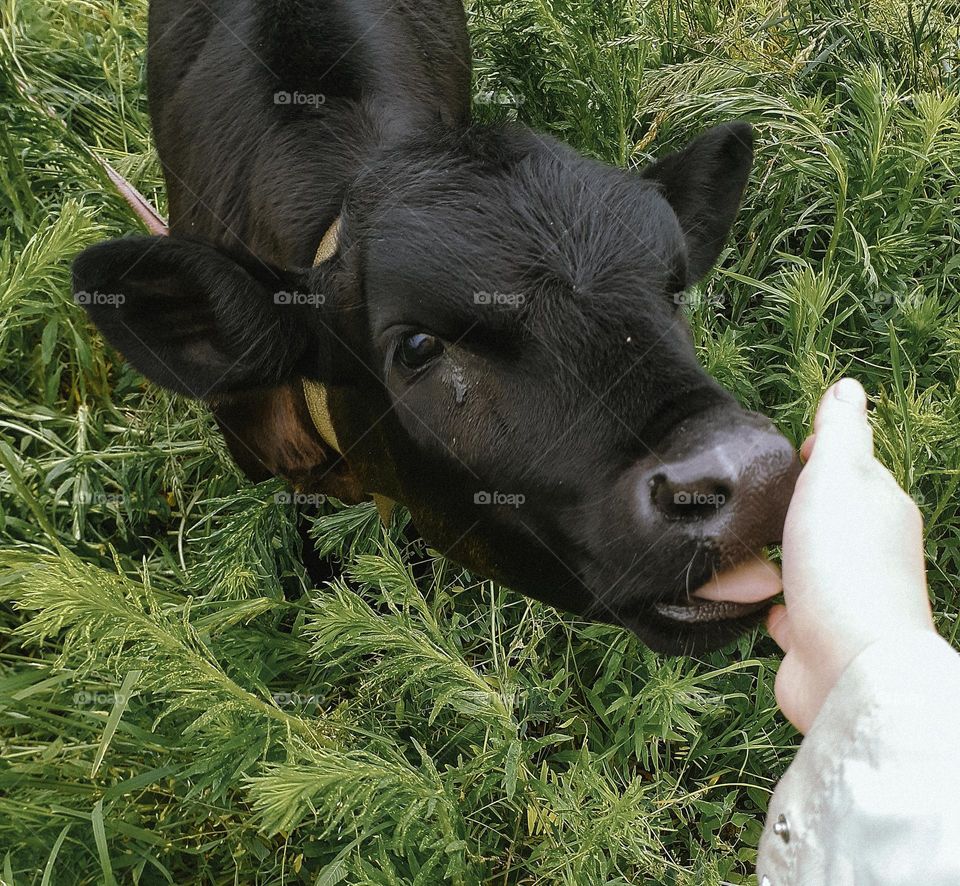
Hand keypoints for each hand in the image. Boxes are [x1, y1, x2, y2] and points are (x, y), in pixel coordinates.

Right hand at [767, 378, 932, 733]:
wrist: (846, 664)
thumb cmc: (843, 562)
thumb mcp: (838, 476)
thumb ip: (840, 432)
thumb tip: (847, 385)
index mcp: (879, 507)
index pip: (851, 468)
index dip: (819, 455)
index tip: (787, 452)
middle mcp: (865, 550)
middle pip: (821, 515)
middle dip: (786, 506)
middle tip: (744, 496)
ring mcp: (838, 594)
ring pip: (797, 562)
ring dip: (769, 555)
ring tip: (731, 541)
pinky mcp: (809, 634)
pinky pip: (780, 607)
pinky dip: (762, 599)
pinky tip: (741, 593)